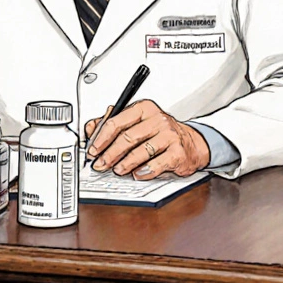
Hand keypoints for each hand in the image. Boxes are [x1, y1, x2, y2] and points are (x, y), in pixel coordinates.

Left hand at [83, 100, 209, 179]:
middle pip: (127, 137)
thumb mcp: (137, 122)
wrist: (191, 143)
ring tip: (117, 170)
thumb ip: (113, 123)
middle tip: (100, 164)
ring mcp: (169, 135)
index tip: (93, 150)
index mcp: (144, 108)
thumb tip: (91, 128)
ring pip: (140, 151)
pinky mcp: (178, 152)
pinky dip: (144, 171)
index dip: (101, 138)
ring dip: (125, 164)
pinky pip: (157, 164)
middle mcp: (158, 119)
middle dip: (110, 154)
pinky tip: (137, 174)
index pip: (116, 122)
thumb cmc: (161, 133)